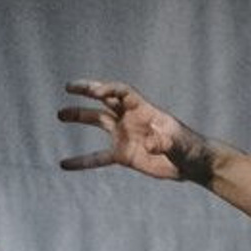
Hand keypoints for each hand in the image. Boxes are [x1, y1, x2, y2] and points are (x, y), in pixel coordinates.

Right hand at [57, 81, 220, 185]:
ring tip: (60, 114)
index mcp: (144, 109)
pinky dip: (82, 161)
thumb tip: (149, 145)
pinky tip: (64, 164)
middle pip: (105, 100)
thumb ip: (164, 142)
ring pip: (98, 122)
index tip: (97, 92)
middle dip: (88, 91)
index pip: (123, 93)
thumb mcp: (179, 144)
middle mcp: (130, 118)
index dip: (109, 90)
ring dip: (79, 116)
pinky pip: (98, 158)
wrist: (191, 164)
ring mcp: (125, 136)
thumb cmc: (189, 148)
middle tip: (68, 86)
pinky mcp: (123, 155)